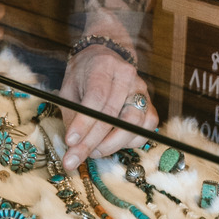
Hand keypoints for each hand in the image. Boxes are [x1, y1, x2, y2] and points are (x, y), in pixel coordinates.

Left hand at [59, 44, 157, 171]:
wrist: (105, 59)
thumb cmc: (84, 76)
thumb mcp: (69, 88)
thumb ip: (71, 113)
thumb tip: (72, 145)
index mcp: (104, 66)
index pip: (96, 98)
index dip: (83, 123)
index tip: (70, 142)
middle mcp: (127, 76)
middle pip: (113, 115)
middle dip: (92, 142)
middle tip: (74, 158)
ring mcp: (141, 91)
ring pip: (132, 125)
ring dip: (110, 145)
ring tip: (92, 152)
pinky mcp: (149, 106)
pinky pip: (144, 131)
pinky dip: (128, 143)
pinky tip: (111, 143)